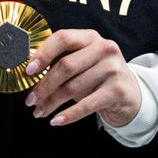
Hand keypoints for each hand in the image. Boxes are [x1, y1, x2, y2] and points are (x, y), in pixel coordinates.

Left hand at [23, 29, 141, 127]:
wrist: (129, 93)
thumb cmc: (97, 76)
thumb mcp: (82, 63)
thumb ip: (60, 62)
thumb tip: (30, 74)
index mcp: (90, 37)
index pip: (63, 38)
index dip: (43, 54)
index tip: (28, 71)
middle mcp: (104, 48)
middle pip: (65, 66)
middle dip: (43, 85)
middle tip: (30, 100)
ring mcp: (113, 69)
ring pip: (72, 88)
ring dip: (51, 103)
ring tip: (40, 112)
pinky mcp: (117, 90)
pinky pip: (86, 105)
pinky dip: (68, 115)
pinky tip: (56, 121)